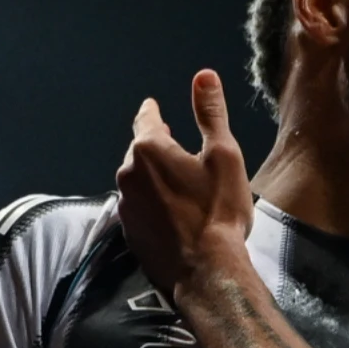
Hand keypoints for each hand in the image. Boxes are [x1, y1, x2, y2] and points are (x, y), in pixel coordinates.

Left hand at [113, 71, 256, 297]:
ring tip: (177, 181)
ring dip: (153, 175)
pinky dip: (152, 201)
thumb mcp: (223, 155)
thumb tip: (204, 75)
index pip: (146, 119)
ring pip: (137, 179)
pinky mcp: (128, 232)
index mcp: (149, 149)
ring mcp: (125, 205)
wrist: (206, 272)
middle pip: (140, 150)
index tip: (153, 107)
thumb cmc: (218, 210)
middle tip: (174, 145)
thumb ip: (210, 113)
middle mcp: (127, 174)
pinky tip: (171, 211)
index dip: (152, 111)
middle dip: (156, 145)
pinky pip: (138, 205)